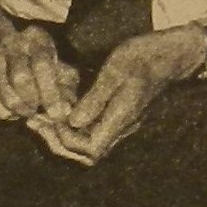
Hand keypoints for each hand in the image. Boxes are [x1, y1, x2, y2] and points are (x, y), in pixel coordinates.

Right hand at [0, 24, 78, 124]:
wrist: (9, 50)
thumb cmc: (43, 65)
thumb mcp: (60, 69)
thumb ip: (66, 88)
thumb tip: (66, 109)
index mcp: (36, 38)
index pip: (42, 65)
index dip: (50, 93)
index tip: (57, 114)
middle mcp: (11, 43)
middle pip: (20, 77)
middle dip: (32, 101)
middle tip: (39, 112)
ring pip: (3, 91)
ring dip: (18, 109)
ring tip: (28, 113)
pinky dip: (2, 111)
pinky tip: (13, 112)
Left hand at [50, 25, 206, 164]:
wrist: (171, 53)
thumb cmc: (144, 56)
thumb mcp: (115, 70)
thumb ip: (95, 99)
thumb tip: (73, 123)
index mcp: (121, 118)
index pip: (90, 149)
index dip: (65, 141)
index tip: (46, 121)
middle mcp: (122, 127)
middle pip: (87, 153)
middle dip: (59, 142)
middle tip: (35, 122)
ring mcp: (121, 123)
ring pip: (89, 144)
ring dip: (63, 135)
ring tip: (41, 118)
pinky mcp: (119, 115)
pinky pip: (93, 130)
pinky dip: (73, 125)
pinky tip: (58, 110)